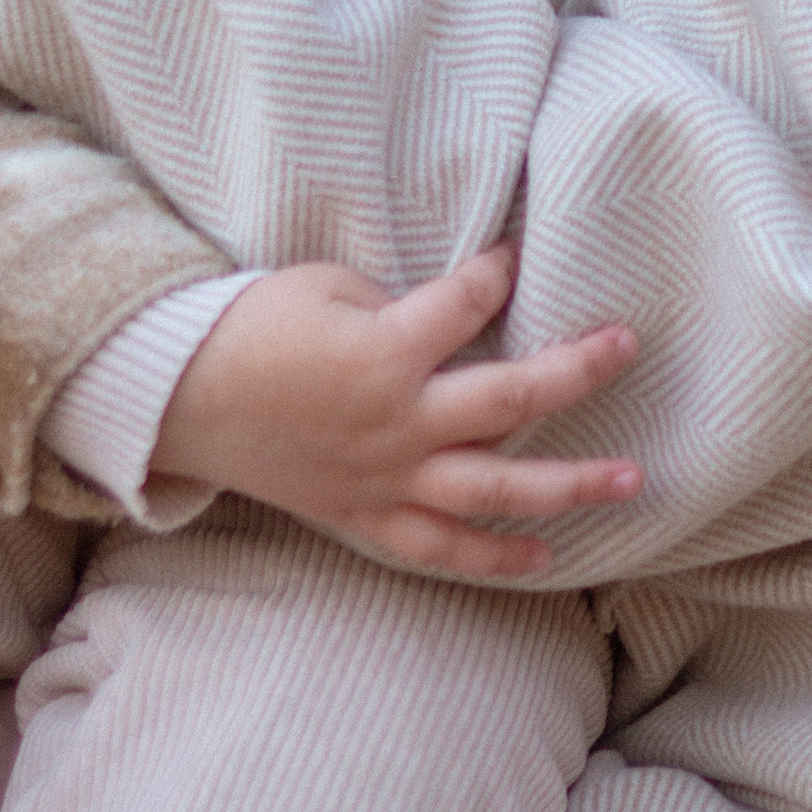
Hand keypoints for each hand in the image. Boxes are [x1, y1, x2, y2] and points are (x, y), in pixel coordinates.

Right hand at [154, 245, 641, 580]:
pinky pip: (440, 546)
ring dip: (569, 485)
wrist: (179, 399)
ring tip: (632, 480)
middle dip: (578, 372)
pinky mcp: (367, 513)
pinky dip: (493, 557)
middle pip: (511, 399)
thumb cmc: (250, 328)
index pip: (468, 301)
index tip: (519, 254)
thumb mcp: (325, 287)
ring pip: (494, 488)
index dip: (498, 272)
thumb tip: (458, 323)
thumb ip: (399, 306)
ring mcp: (387, 476)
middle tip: (628, 347)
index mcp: (385, 351)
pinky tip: (544, 556)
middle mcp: (399, 421)